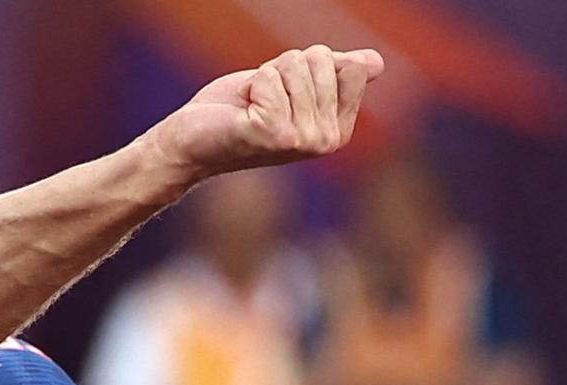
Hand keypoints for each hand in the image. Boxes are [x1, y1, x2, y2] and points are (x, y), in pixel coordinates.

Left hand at [149, 46, 383, 180]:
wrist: (190, 142)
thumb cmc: (237, 112)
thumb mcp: (291, 86)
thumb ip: (332, 74)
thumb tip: (376, 63)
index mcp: (340, 131)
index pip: (351, 66)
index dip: (310, 66)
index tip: (285, 92)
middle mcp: (327, 141)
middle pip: (321, 59)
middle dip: (284, 69)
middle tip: (261, 101)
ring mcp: (303, 141)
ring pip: (296, 65)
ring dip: (265, 77)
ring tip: (250, 107)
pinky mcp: (274, 135)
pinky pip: (270, 79)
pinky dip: (250, 85)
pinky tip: (241, 113)